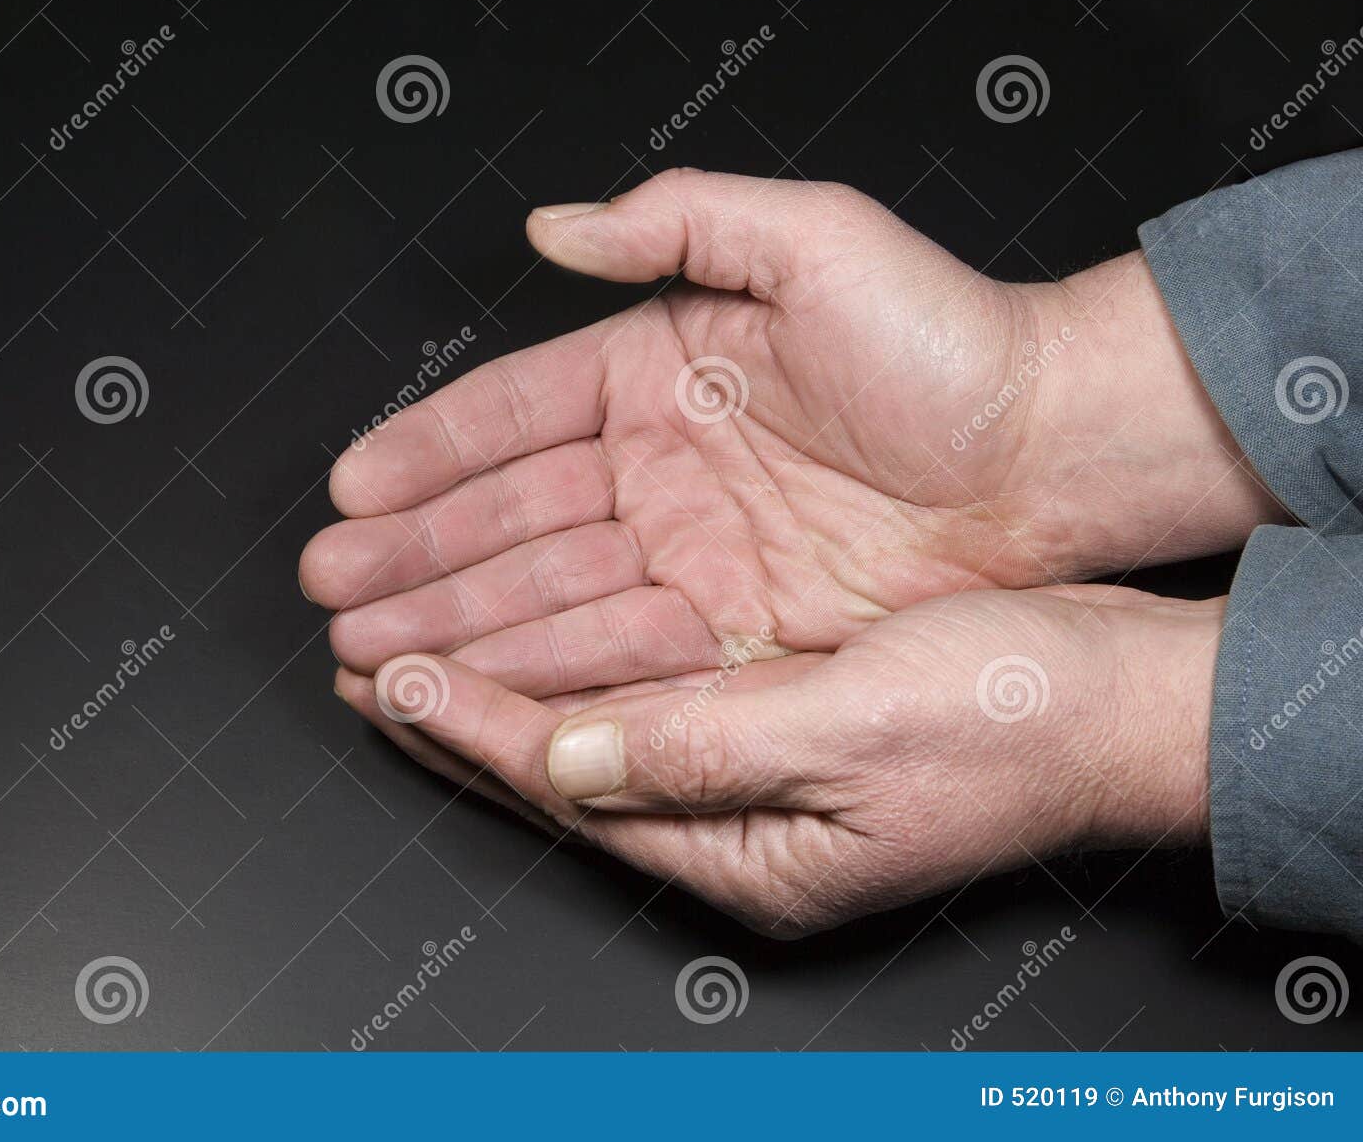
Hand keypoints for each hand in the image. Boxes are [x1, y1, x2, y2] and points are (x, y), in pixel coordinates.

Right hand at [301, 169, 1278, 697]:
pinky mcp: (733, 627)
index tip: (353, 484)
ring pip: (549, 592)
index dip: (429, 452)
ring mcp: (692, 553)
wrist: (1048, 452)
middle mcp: (661, 469)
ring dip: (456, 623)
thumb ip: (674, 219)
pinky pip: (620, 652)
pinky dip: (543, 669)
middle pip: (512, 518)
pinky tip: (471, 682)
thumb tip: (551, 226)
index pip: (516, 415)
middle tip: (332, 585)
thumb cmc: (946, 337)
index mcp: (659, 369)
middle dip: (416, 556)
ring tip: (369, 649)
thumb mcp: (809, 238)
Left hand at [335, 585, 1219, 935]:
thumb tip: (569, 759)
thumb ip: (704, 748)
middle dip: (460, 722)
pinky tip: (545, 641)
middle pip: (561, 776)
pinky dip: (581, 670)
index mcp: (750, 852)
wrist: (1123, 700)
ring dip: (506, 689)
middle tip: (370, 668)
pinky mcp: (781, 731)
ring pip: (592, 739)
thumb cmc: (1018, 721)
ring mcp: (757, 785)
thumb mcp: (855, 730)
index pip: (569, 786)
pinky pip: (646, 708)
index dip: (472, 727)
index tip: (392, 675)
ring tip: (424, 650)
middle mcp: (739, 829)